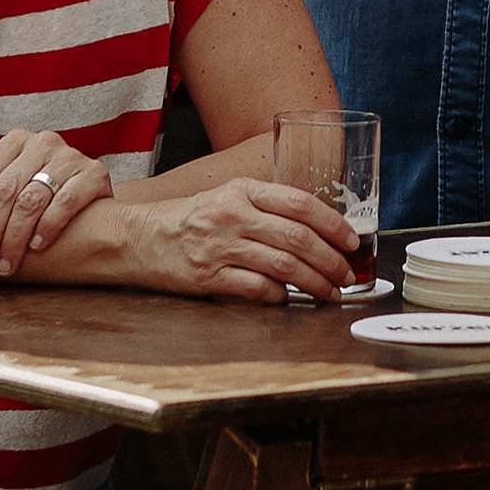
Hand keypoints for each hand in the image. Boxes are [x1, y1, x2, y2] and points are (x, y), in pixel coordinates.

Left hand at [0, 129, 111, 276]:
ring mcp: (70, 156)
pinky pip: (66, 201)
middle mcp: (43, 142)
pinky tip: (36, 247)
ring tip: (5, 265)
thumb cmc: (33, 189)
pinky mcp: (94, 173)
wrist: (88, 192)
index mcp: (15, 141)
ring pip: (32, 200)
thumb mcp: (1, 181)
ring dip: (15, 237)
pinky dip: (48, 226)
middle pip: (5, 191)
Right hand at [99, 176, 356, 303]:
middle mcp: (233, 215)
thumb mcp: (228, 197)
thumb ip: (266, 207)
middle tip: (346, 274)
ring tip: (329, 292)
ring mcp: (220, 247)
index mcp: (242, 190)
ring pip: (283, 266)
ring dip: (314, 283)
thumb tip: (316, 231)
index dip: (333, 224)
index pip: (300, 203)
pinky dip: (279, 296)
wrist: (138, 237)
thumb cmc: (189, 218)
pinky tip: (289, 300)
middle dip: (331, 260)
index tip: (351, 241)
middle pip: (298, 238)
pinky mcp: (208, 277)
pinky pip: (256, 288)